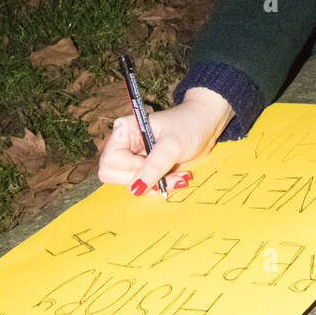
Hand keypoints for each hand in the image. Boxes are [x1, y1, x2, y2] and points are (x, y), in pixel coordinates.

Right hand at [98, 88, 232, 196]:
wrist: (205, 126)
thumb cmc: (189, 126)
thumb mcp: (172, 145)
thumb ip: (154, 166)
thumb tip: (135, 188)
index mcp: (123, 131)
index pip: (110, 161)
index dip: (130, 168)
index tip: (154, 164)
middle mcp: (124, 145)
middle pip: (113, 175)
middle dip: (143, 180)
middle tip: (167, 176)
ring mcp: (134, 158)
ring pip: (131, 184)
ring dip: (155, 186)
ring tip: (177, 177)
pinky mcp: (146, 168)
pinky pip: (144, 186)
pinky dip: (161, 186)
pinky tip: (178, 177)